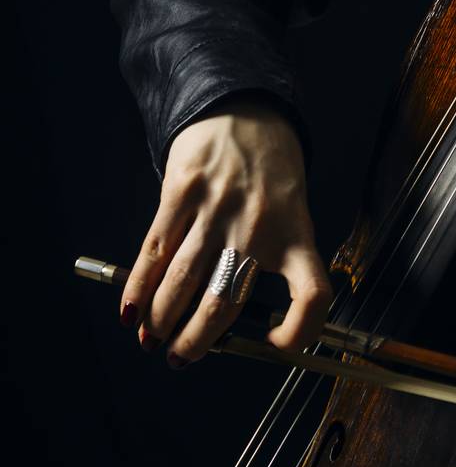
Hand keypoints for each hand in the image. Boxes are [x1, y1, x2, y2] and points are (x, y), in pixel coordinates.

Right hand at [121, 95, 332, 366]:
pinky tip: (131, 310)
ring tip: (151, 338)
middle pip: (225, 302)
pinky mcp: (183, 192)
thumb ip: (271, 258)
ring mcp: (219, 209)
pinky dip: (139, 287)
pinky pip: (156, 251)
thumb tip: (232, 320)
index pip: (313, 294)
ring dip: (161, 320)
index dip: (299, 332)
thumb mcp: (290, 212)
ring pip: (183, 282)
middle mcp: (259, 226)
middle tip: (179, 357)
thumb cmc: (271, 172)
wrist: (247, 109)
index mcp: (296, 235)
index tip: (275, 344)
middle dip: (195, 342)